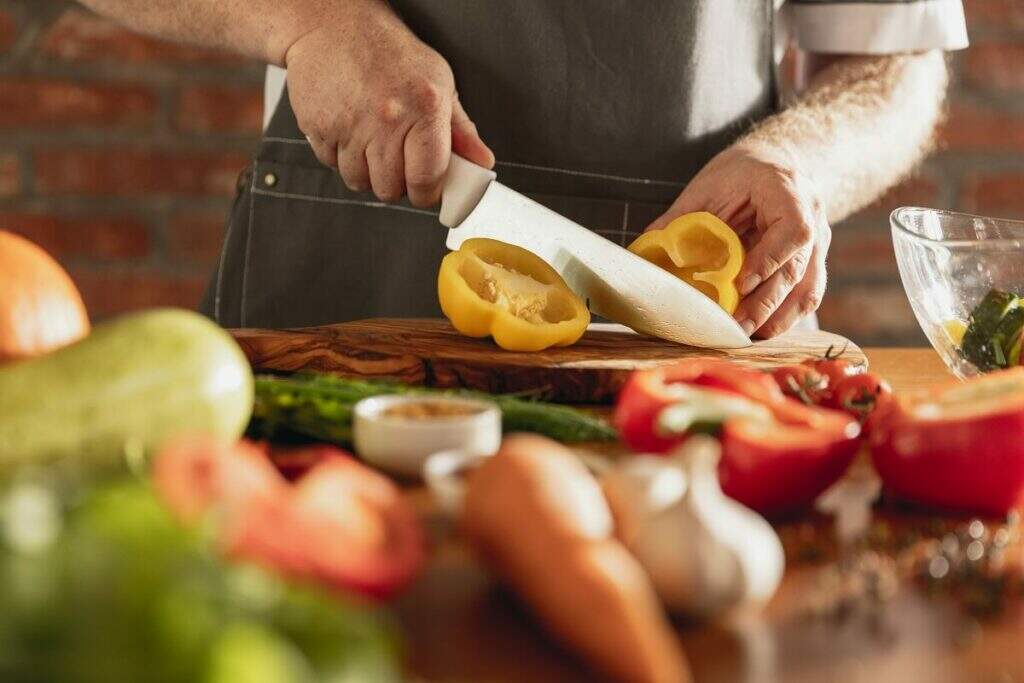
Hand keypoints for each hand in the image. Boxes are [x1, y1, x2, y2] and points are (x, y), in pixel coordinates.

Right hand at [284, 3, 494, 206]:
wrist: (334, 25)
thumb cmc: (388, 51)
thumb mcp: (438, 82)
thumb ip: (461, 129)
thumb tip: (480, 162)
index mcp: (424, 109)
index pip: (427, 181)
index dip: (427, 192)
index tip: (426, 186)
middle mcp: (386, 120)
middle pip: (390, 190)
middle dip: (396, 183)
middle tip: (398, 159)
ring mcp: (349, 126)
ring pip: (359, 183)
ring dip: (367, 172)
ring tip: (372, 143)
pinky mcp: (319, 127)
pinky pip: (332, 165)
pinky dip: (341, 156)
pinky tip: (350, 131)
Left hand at [646, 142, 830, 338]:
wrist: (775, 162)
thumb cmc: (740, 172)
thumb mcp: (708, 186)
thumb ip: (681, 218)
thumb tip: (645, 249)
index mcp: (787, 190)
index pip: (793, 230)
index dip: (770, 259)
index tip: (742, 283)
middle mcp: (812, 217)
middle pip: (798, 268)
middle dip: (766, 304)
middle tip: (736, 327)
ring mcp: (819, 242)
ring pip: (808, 289)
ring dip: (778, 318)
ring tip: (746, 336)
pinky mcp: (813, 263)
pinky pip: (805, 296)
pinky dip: (784, 317)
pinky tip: (760, 331)